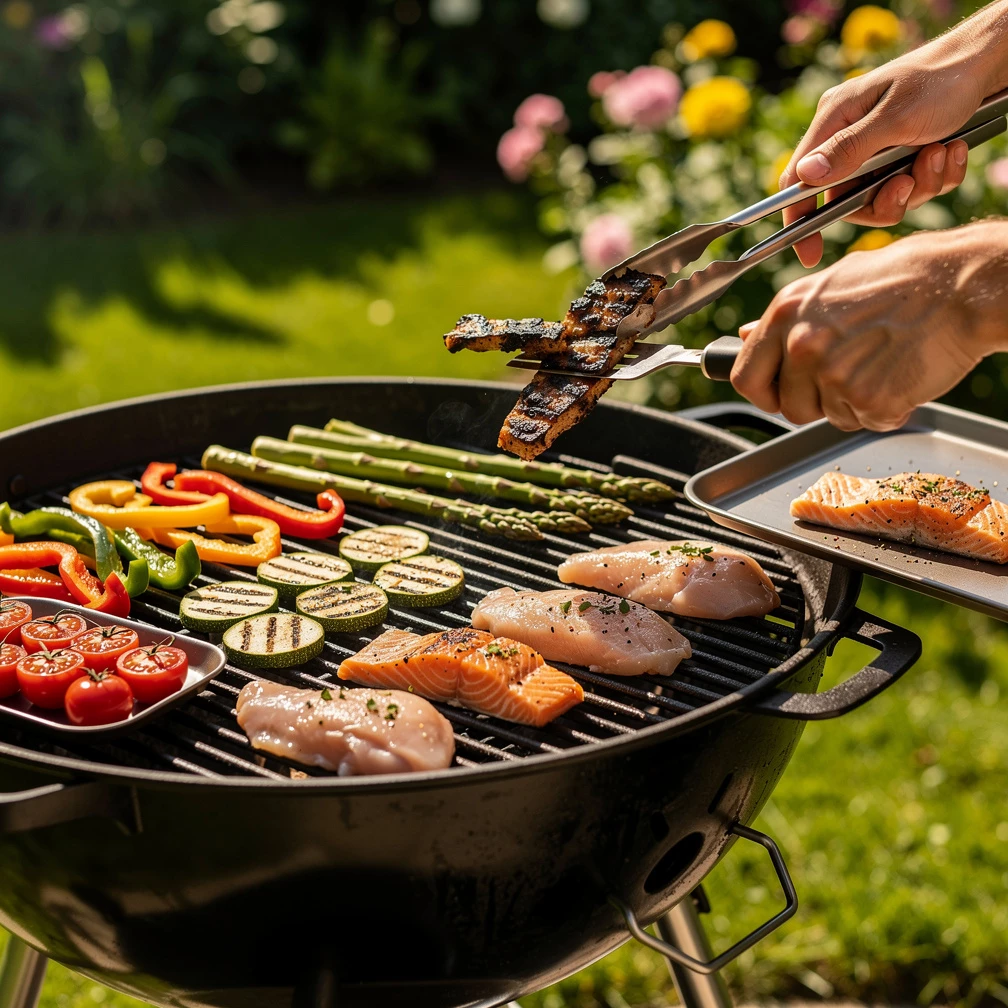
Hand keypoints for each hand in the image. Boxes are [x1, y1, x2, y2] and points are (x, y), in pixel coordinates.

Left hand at [730, 221, 1007, 430]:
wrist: (961, 286)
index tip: (779, 394)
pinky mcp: (869, 400)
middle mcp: (802, 345)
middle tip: (849, 377)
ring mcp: (835, 375)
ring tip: (881, 366)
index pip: (745, 377)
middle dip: (814, 403)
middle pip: (788, 407)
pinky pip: (865, 422)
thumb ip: (787, 320)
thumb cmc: (903, 280)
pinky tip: (901, 376)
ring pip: (828, 417)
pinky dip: (885, 410)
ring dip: (852, 405)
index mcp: (786, 314)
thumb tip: (745, 337)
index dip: (763, 393)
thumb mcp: (830, 286)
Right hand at [780, 0, 1007, 266]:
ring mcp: (877, 148)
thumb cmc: (940, 80)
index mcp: (834, 120)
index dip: (799, 218)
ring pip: (883, 197)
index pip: (799, 180)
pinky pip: (912, 187)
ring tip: (940, 152)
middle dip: (884, 200)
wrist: (988, 63)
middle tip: (908, 183)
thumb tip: (804, 177)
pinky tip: (952, 150)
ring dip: (919, 185)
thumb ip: (848, 150)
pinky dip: (937, 176)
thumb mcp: (894, 118)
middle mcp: (849, 137)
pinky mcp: (905, 155)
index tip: (809, 254)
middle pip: (846, 199)